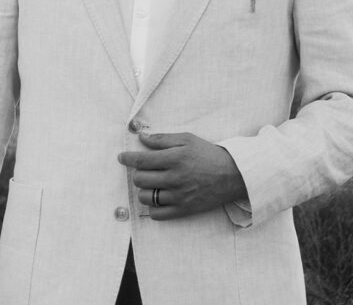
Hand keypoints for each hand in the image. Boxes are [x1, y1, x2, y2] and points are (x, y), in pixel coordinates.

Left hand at [117, 130, 247, 219]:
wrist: (231, 174)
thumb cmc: (207, 153)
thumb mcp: (187, 139)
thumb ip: (163, 139)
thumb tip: (142, 138)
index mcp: (174, 158)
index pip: (142, 160)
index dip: (128, 158)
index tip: (121, 157)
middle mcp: (175, 178)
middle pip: (140, 179)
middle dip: (137, 173)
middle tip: (143, 170)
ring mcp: (179, 196)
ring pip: (146, 197)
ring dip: (144, 190)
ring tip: (151, 184)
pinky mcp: (184, 210)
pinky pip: (158, 214)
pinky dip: (152, 208)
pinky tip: (157, 199)